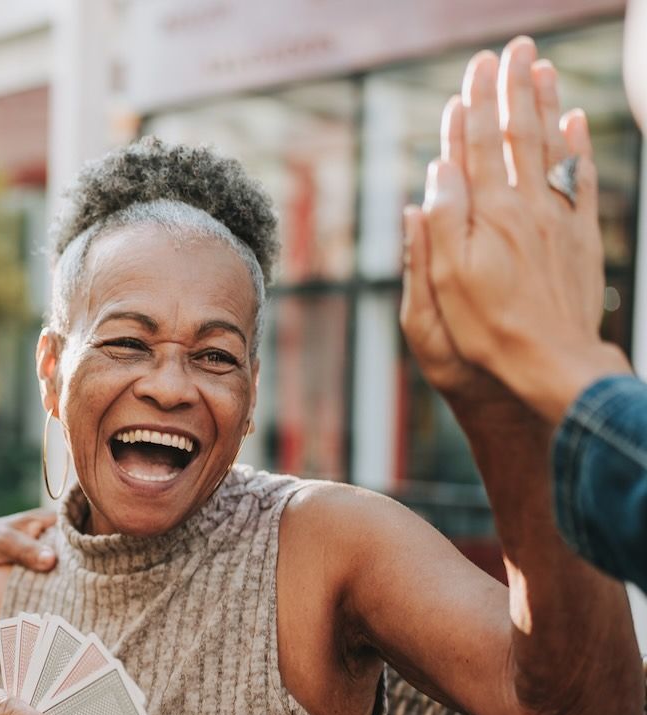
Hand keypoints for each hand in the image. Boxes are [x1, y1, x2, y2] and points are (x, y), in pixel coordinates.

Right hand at [421, 37, 629, 422]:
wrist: (550, 361)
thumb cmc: (488, 328)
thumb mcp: (445, 284)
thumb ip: (441, 223)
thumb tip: (437, 170)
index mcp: (487, 217)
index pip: (479, 148)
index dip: (474, 109)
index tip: (472, 73)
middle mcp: (525, 207)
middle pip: (518, 136)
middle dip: (512, 89)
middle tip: (511, 49)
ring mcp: (557, 219)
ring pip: (551, 147)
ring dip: (545, 103)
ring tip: (541, 67)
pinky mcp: (580, 236)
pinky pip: (580, 179)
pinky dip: (578, 146)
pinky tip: (576, 121)